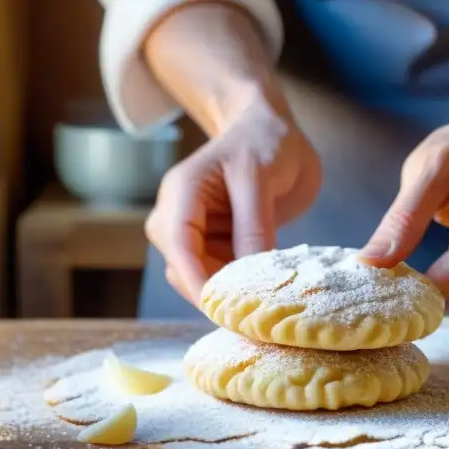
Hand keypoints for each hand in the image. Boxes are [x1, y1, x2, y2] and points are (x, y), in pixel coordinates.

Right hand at [145, 89, 321, 304]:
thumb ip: (253, 224)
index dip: (197, 282)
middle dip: (214, 294)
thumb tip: (249, 278)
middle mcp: (179, 217)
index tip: (223, 310)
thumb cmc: (263, 141)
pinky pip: (221, 275)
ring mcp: (197, 234)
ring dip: (229, 294)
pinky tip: (266, 293)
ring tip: (266, 307)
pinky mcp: (216, 246)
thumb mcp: (260, 177)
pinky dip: (240, 287)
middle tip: (255, 319)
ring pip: (202, 278)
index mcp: (182, 193)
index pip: (180, 245)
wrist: (269, 130)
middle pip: (184, 269)